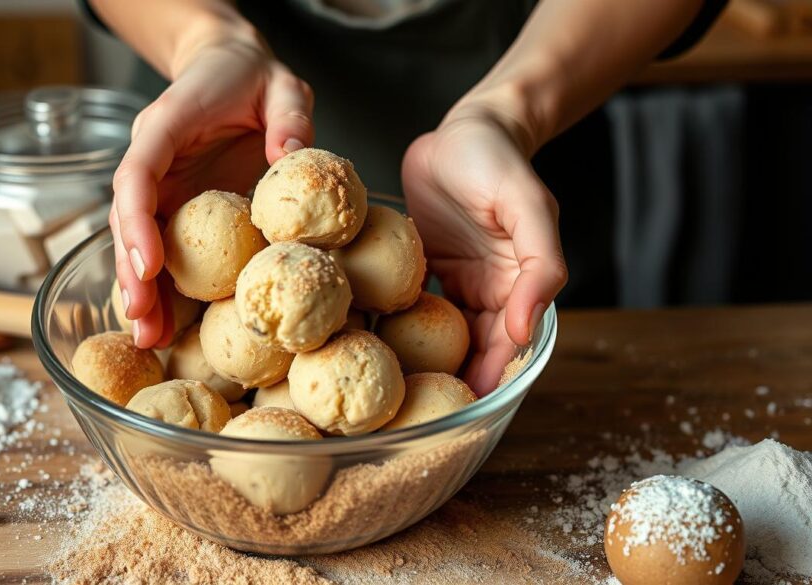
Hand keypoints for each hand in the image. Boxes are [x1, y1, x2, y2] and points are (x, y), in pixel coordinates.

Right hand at [111, 36, 313, 346]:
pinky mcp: (175, 207)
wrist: (228, 69)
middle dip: (131, 272)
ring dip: (142, 290)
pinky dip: (164, 286)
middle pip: (127, 219)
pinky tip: (169, 325)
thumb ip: (289, 115)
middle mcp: (153, 161)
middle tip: (142, 320)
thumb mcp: (281, 85)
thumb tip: (292, 157)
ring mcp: (160, 187)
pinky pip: (165, 248)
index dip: (136, 220)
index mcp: (165, 126)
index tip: (148, 264)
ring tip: (151, 338)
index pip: (137, 173)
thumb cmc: (250, 77)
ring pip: (138, 242)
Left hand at [401, 105, 567, 393]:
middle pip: (469, 346)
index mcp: (515, 284)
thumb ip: (540, 264)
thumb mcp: (530, 208)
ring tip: (387, 388)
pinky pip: (407, 300)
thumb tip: (525, 328)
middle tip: (415, 411)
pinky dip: (393, 320)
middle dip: (448, 379)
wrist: (466, 127)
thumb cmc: (501, 162)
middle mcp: (484, 289)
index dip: (489, 375)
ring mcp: (450, 280)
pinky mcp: (418, 264)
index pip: (505, 342)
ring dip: (418, 357)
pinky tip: (367, 340)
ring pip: (436, 330)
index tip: (464, 407)